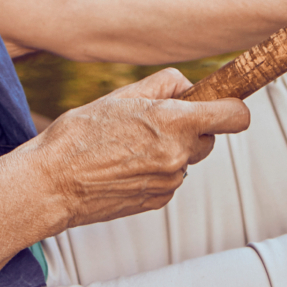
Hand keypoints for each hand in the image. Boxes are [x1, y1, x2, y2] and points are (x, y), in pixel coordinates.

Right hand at [25, 68, 250, 230]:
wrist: (52, 183)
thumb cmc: (80, 134)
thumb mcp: (121, 97)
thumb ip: (163, 85)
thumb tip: (188, 87)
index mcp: (172, 123)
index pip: (234, 116)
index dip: (232, 108)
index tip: (223, 105)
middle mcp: (177, 155)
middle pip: (208, 139)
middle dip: (190, 129)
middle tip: (153, 123)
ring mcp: (169, 182)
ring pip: (185, 159)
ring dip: (170, 151)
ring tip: (129, 146)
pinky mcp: (158, 201)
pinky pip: (169, 179)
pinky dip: (155, 171)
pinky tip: (124, 166)